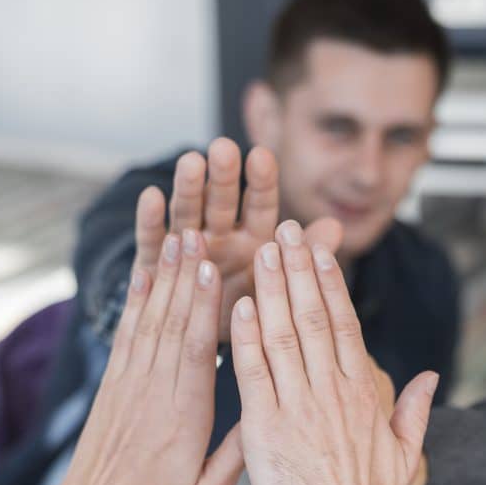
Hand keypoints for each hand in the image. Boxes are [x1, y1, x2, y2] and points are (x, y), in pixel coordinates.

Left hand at [48, 230, 242, 484]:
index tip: (212, 270)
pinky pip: (127, 334)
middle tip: (196, 234)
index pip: (195, 352)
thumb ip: (236, 455)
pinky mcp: (114, 383)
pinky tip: (144, 273)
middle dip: (183, 277)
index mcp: (183, 418)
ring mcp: (130, 384)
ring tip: (176, 239)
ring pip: (150, 322)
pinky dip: (135, 301)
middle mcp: (154, 392)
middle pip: (172, 324)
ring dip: (162, 278)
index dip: (202, 307)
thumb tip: (268, 415)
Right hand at [133, 138, 341, 338]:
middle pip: (221, 201)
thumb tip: (336, 228)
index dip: (261, 182)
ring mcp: (186, 246)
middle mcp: (220, 235)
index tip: (262, 156)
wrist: (203, 335)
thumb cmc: (247, 306)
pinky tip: (150, 197)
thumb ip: (301, 255)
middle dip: (222, 177)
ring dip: (188, 189)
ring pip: (188, 213)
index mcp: (253, 238)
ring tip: (189, 163)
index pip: (260, 205)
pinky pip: (153, 241)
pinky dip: (150, 221)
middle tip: (223, 149)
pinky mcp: (156, 263)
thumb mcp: (277, 284)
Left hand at [230, 220, 438, 484]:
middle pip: (313, 316)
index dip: (330, 282)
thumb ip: (415, 411)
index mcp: (360, 392)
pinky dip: (244, 336)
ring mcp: (297, 406)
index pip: (343, 323)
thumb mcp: (406, 456)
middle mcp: (330, 390)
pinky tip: (237, 303)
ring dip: (271, 289)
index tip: (319, 249)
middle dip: (298, 269)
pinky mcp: (264, 427)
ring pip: (283, 334)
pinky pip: (253, 372)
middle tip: (286, 230)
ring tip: (260, 250)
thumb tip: (431, 378)